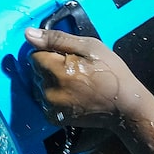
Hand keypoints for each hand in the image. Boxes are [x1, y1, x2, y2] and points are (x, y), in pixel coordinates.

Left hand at [24, 28, 147, 130]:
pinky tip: (71, 95)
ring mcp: (51, 107)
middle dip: (49, 68)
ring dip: (50, 82)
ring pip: (38, 87)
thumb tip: (28, 34)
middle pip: (36, 72)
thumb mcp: (90, 47)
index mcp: (57, 70)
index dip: (50, 53)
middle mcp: (49, 90)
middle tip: (74, 71)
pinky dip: (53, 97)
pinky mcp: (54, 118)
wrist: (125, 106)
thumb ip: (56, 39)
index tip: (68, 57)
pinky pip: (43, 102)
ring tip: (74, 84)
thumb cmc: (111, 72)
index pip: (34, 56)